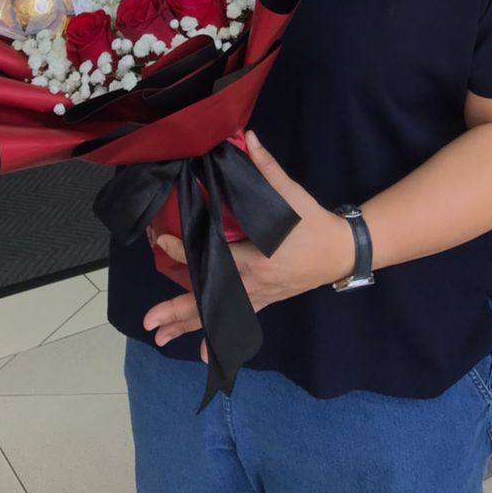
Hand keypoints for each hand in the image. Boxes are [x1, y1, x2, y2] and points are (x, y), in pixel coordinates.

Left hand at [142, 132, 355, 355]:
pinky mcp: (265, 300)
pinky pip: (235, 321)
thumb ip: (267, 168)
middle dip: (177, 311)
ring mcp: (260, 296)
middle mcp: (256, 285)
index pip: (215, 260)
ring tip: (159, 338)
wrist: (343, 251)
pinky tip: (203, 356)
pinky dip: (218, 337)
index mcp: (259, 260)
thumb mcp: (293, 194)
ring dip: (187, 326)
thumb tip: (247, 136)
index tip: (163, 245)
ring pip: (218, 315)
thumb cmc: (314, 223)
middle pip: (210, 300)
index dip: (187, 253)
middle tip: (148, 322)